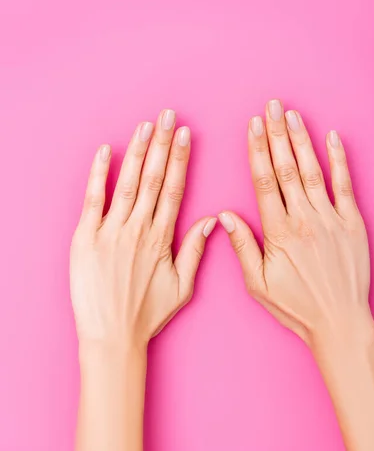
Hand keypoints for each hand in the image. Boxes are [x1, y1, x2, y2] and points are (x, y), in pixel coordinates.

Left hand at [70, 109, 215, 350]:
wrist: (111, 335)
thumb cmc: (146, 314)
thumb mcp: (182, 288)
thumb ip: (195, 251)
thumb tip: (211, 221)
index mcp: (162, 239)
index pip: (174, 190)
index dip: (180, 160)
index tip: (185, 135)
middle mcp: (138, 230)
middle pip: (154, 178)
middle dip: (162, 144)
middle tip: (168, 116)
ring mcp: (110, 232)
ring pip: (128, 183)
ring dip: (138, 152)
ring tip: (146, 125)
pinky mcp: (85, 238)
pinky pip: (93, 199)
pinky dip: (99, 174)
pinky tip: (105, 151)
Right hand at [220, 100, 372, 348]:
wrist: (339, 321)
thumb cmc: (296, 307)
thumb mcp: (259, 285)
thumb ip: (242, 247)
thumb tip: (225, 216)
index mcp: (279, 233)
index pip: (264, 182)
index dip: (257, 151)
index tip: (252, 126)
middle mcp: (305, 220)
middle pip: (287, 169)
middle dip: (277, 135)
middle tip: (271, 107)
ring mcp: (331, 219)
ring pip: (313, 171)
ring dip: (302, 140)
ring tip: (292, 115)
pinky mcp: (352, 223)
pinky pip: (345, 185)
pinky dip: (339, 159)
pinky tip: (332, 137)